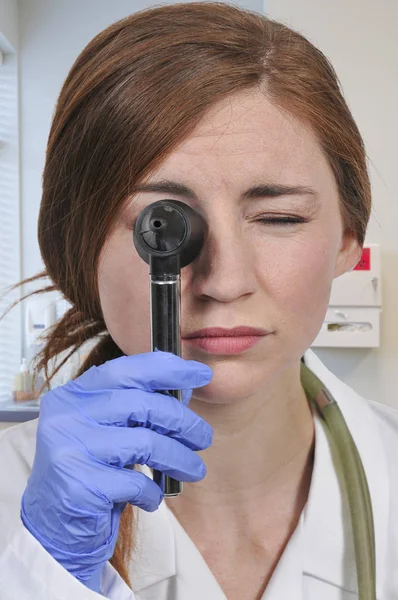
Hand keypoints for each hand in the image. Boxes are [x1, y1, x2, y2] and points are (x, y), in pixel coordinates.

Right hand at [21, 351, 212, 591]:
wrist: (56, 527)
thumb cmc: (91, 471)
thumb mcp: (111, 430)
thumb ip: (139, 407)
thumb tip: (186, 386)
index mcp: (73, 395)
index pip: (125, 369)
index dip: (167, 369)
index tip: (201, 374)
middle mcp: (67, 416)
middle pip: (143, 404)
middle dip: (183, 421)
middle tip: (203, 436)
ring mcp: (69, 450)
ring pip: (146, 443)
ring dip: (180, 458)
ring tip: (194, 469)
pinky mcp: (79, 485)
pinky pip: (136, 483)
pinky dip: (153, 493)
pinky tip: (152, 498)